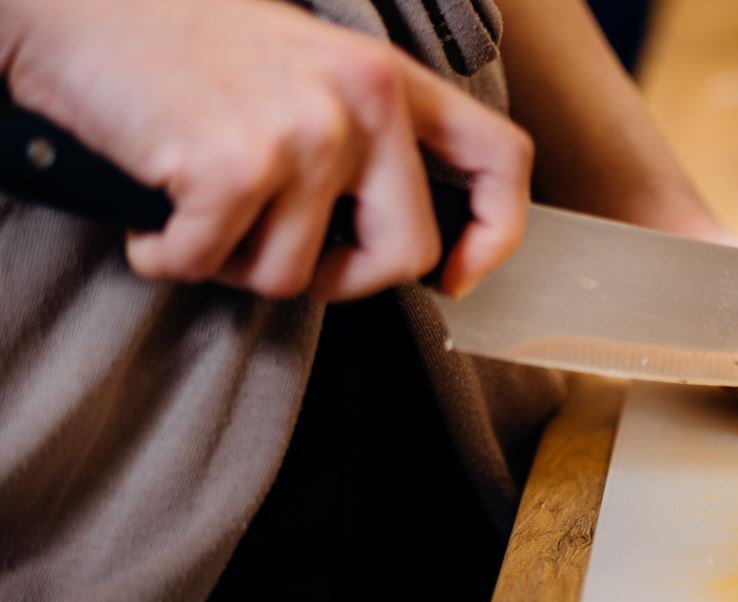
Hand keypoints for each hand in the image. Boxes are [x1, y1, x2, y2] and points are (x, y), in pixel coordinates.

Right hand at [0, 0, 532, 299]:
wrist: (79, 9)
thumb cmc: (185, 46)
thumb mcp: (308, 70)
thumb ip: (365, 136)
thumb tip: (395, 235)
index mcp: (389, 79)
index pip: (499, 159)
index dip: (495, 233)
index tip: (458, 274)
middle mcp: (361, 103)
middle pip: (406, 253)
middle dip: (342, 280)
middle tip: (283, 258)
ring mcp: (303, 134)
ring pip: (294, 274)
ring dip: (234, 262)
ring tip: (198, 207)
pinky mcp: (235, 166)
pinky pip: (211, 265)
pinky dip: (169, 255)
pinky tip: (154, 214)